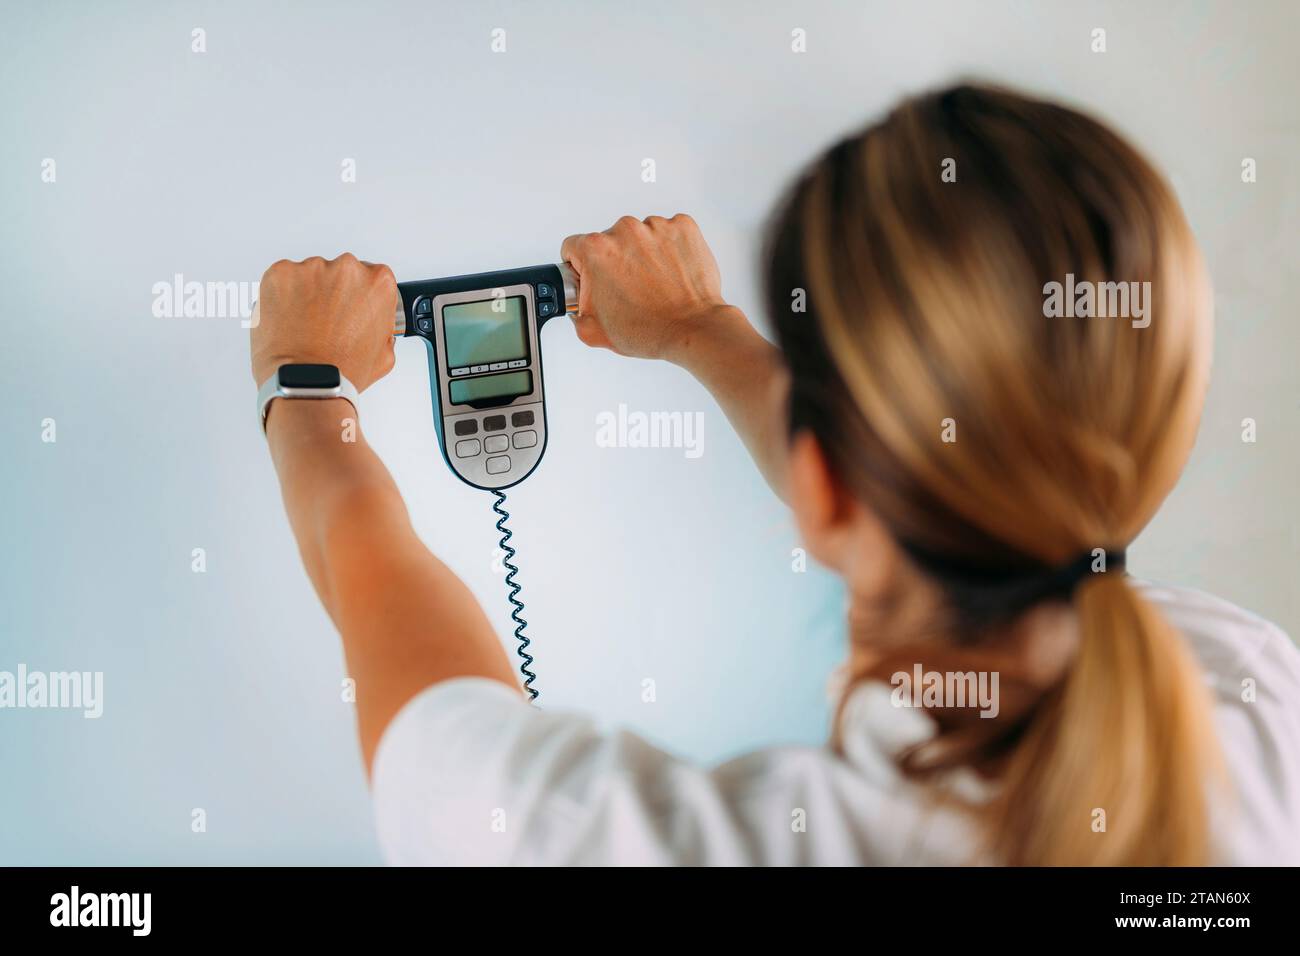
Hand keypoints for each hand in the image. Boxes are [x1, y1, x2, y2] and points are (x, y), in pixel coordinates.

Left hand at [251, 253, 397, 390]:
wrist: (304, 382)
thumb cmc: (340, 371)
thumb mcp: (384, 355)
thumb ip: (383, 328)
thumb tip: (375, 324)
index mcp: (377, 283)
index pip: (371, 276)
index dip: (359, 296)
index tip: (351, 309)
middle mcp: (347, 268)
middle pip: (341, 272)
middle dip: (333, 294)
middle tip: (326, 323)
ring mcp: (312, 268)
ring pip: (310, 275)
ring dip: (307, 295)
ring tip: (304, 326)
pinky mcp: (280, 273)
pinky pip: (282, 279)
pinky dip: (282, 296)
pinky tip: (288, 320)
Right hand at [560, 214, 734, 361]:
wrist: (693, 329)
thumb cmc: (649, 329)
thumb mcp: (591, 330)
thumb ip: (575, 309)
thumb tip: (579, 301)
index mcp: (596, 249)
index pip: (574, 247)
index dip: (581, 266)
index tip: (593, 277)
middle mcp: (625, 230)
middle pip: (610, 240)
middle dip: (615, 262)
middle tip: (629, 290)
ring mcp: (656, 226)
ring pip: (640, 236)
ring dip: (643, 255)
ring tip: (654, 284)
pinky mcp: (683, 228)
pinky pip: (668, 233)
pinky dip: (669, 249)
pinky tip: (670, 273)